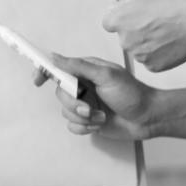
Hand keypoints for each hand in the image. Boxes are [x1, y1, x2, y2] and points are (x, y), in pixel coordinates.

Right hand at [36, 55, 157, 141]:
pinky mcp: (88, 121)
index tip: (38, 80)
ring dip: (82, 117)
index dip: (45, 72)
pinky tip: (99, 124)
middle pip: (60, 94)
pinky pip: (72, 126)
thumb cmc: (132, 94)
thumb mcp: (106, 75)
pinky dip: (84, 127)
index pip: (59, 68)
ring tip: (101, 117)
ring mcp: (85, 103)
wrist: (148, 118)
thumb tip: (55, 57)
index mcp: (86, 71)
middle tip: (89, 108)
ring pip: (65, 111)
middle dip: (73, 104)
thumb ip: (79, 67)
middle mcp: (83, 86)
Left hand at [102, 0, 185, 71]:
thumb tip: (116, 8)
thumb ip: (125, 1)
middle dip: (136, 31)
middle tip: (156, 22)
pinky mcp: (152, 66)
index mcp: (118, 20)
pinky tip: (170, 42)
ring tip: (167, 31)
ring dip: (148, 43)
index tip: (134, 16)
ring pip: (139, 49)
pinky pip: (151, 60)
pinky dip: (159, 54)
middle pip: (125, 37)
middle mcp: (124, 40)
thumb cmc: (174, 2)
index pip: (109, 23)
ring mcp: (138, 55)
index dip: (122, 19)